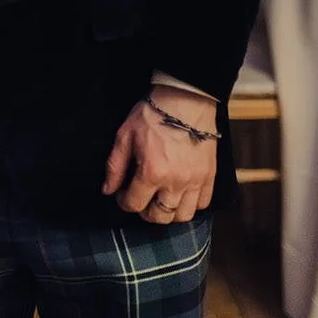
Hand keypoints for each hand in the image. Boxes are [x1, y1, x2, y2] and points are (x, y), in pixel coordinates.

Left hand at [101, 88, 217, 224]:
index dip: (124, 202)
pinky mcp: (210, 175)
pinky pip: (203, 203)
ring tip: (161, 199)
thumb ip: (115, 166)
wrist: (185, 101)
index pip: (134, 204)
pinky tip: (181, 193)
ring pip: (183, 216)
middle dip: (146, 212)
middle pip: (160, 217)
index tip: (123, 194)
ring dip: (170, 212)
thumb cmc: (153, 115)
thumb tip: (107, 189)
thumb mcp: (125, 136)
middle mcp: (175, 182)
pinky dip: (191, 204)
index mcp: (152, 172)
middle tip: (142, 199)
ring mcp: (195, 180)